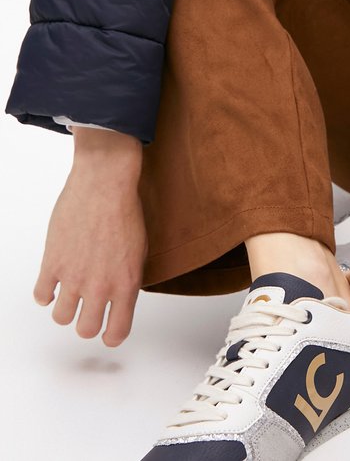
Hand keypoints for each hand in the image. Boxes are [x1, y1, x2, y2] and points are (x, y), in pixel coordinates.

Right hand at [34, 129, 147, 346]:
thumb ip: (128, 278)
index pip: (116, 332)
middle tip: (88, 310)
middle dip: (87, 323)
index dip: (111, 335)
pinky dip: (46, 293)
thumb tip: (119, 297)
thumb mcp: (140, 249)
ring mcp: (73, 277)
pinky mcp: (52, 263)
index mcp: (126, 284)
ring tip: (70, 294)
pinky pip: (41, 295)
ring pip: (62, 317)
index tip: (109, 331)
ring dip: (66, 308)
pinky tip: (52, 283)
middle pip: (86, 330)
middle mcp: (99, 286)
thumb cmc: (125, 209)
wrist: (104, 183)